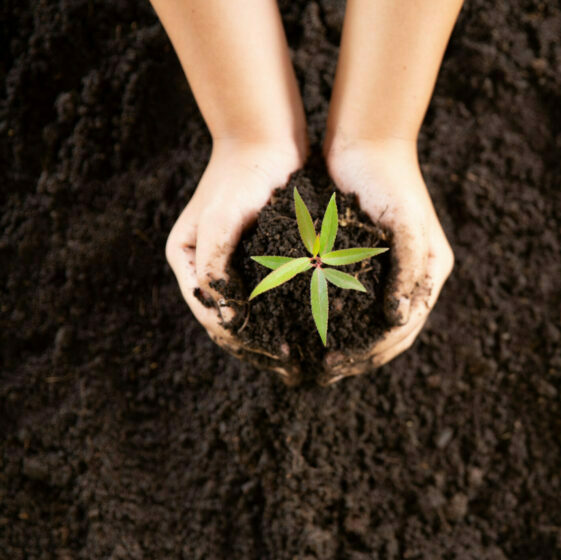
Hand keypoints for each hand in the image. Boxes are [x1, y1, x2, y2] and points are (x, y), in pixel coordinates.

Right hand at [165, 140, 303, 375]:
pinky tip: (316, 326)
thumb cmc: (240, 175)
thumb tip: (224, 317)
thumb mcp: (222, 219)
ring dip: (276, 335)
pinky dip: (290, 312)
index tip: (278, 355)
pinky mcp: (264, 255)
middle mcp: (208, 266)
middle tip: (295, 366)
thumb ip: (216, 265)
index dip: (243, 341)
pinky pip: (274, 293)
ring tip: (307, 356)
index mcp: (187, 260)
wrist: (265, 137)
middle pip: (231, 322)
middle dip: (260, 347)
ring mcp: (236, 262)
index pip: (211, 316)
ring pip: (254, 312)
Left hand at [322, 139, 453, 381]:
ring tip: (315, 361)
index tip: (338, 364)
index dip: (374, 351)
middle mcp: (413, 275)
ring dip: (347, 344)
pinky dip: (335, 318)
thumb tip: (398, 320)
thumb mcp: (404, 224)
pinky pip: (352, 300)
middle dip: (359, 356)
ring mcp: (390, 269)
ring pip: (369, 322)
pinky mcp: (363, 259)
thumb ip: (408, 271)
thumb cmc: (390, 179)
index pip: (406, 328)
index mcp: (431, 271)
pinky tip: (308, 327)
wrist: (367, 140)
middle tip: (323, 372)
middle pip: (390, 333)